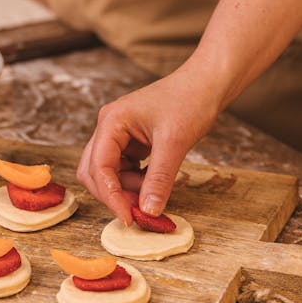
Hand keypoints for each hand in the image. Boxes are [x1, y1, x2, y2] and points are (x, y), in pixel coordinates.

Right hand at [77, 68, 220, 224]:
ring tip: (154, 193)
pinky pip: (124, 169)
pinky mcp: (131, 142)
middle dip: (113, 194)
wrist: (206, 84)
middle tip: (138, 212)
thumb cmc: (190, 101)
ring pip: (109, 173)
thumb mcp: (174, 143)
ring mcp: (118, 135)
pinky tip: (154, 183)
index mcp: (112, 121)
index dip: (111, 196)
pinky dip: (136, 182)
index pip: (99, 167)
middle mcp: (109, 127)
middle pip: (94, 171)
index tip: (129, 218)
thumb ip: (159, 179)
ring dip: (126, 189)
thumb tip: (149, 211)